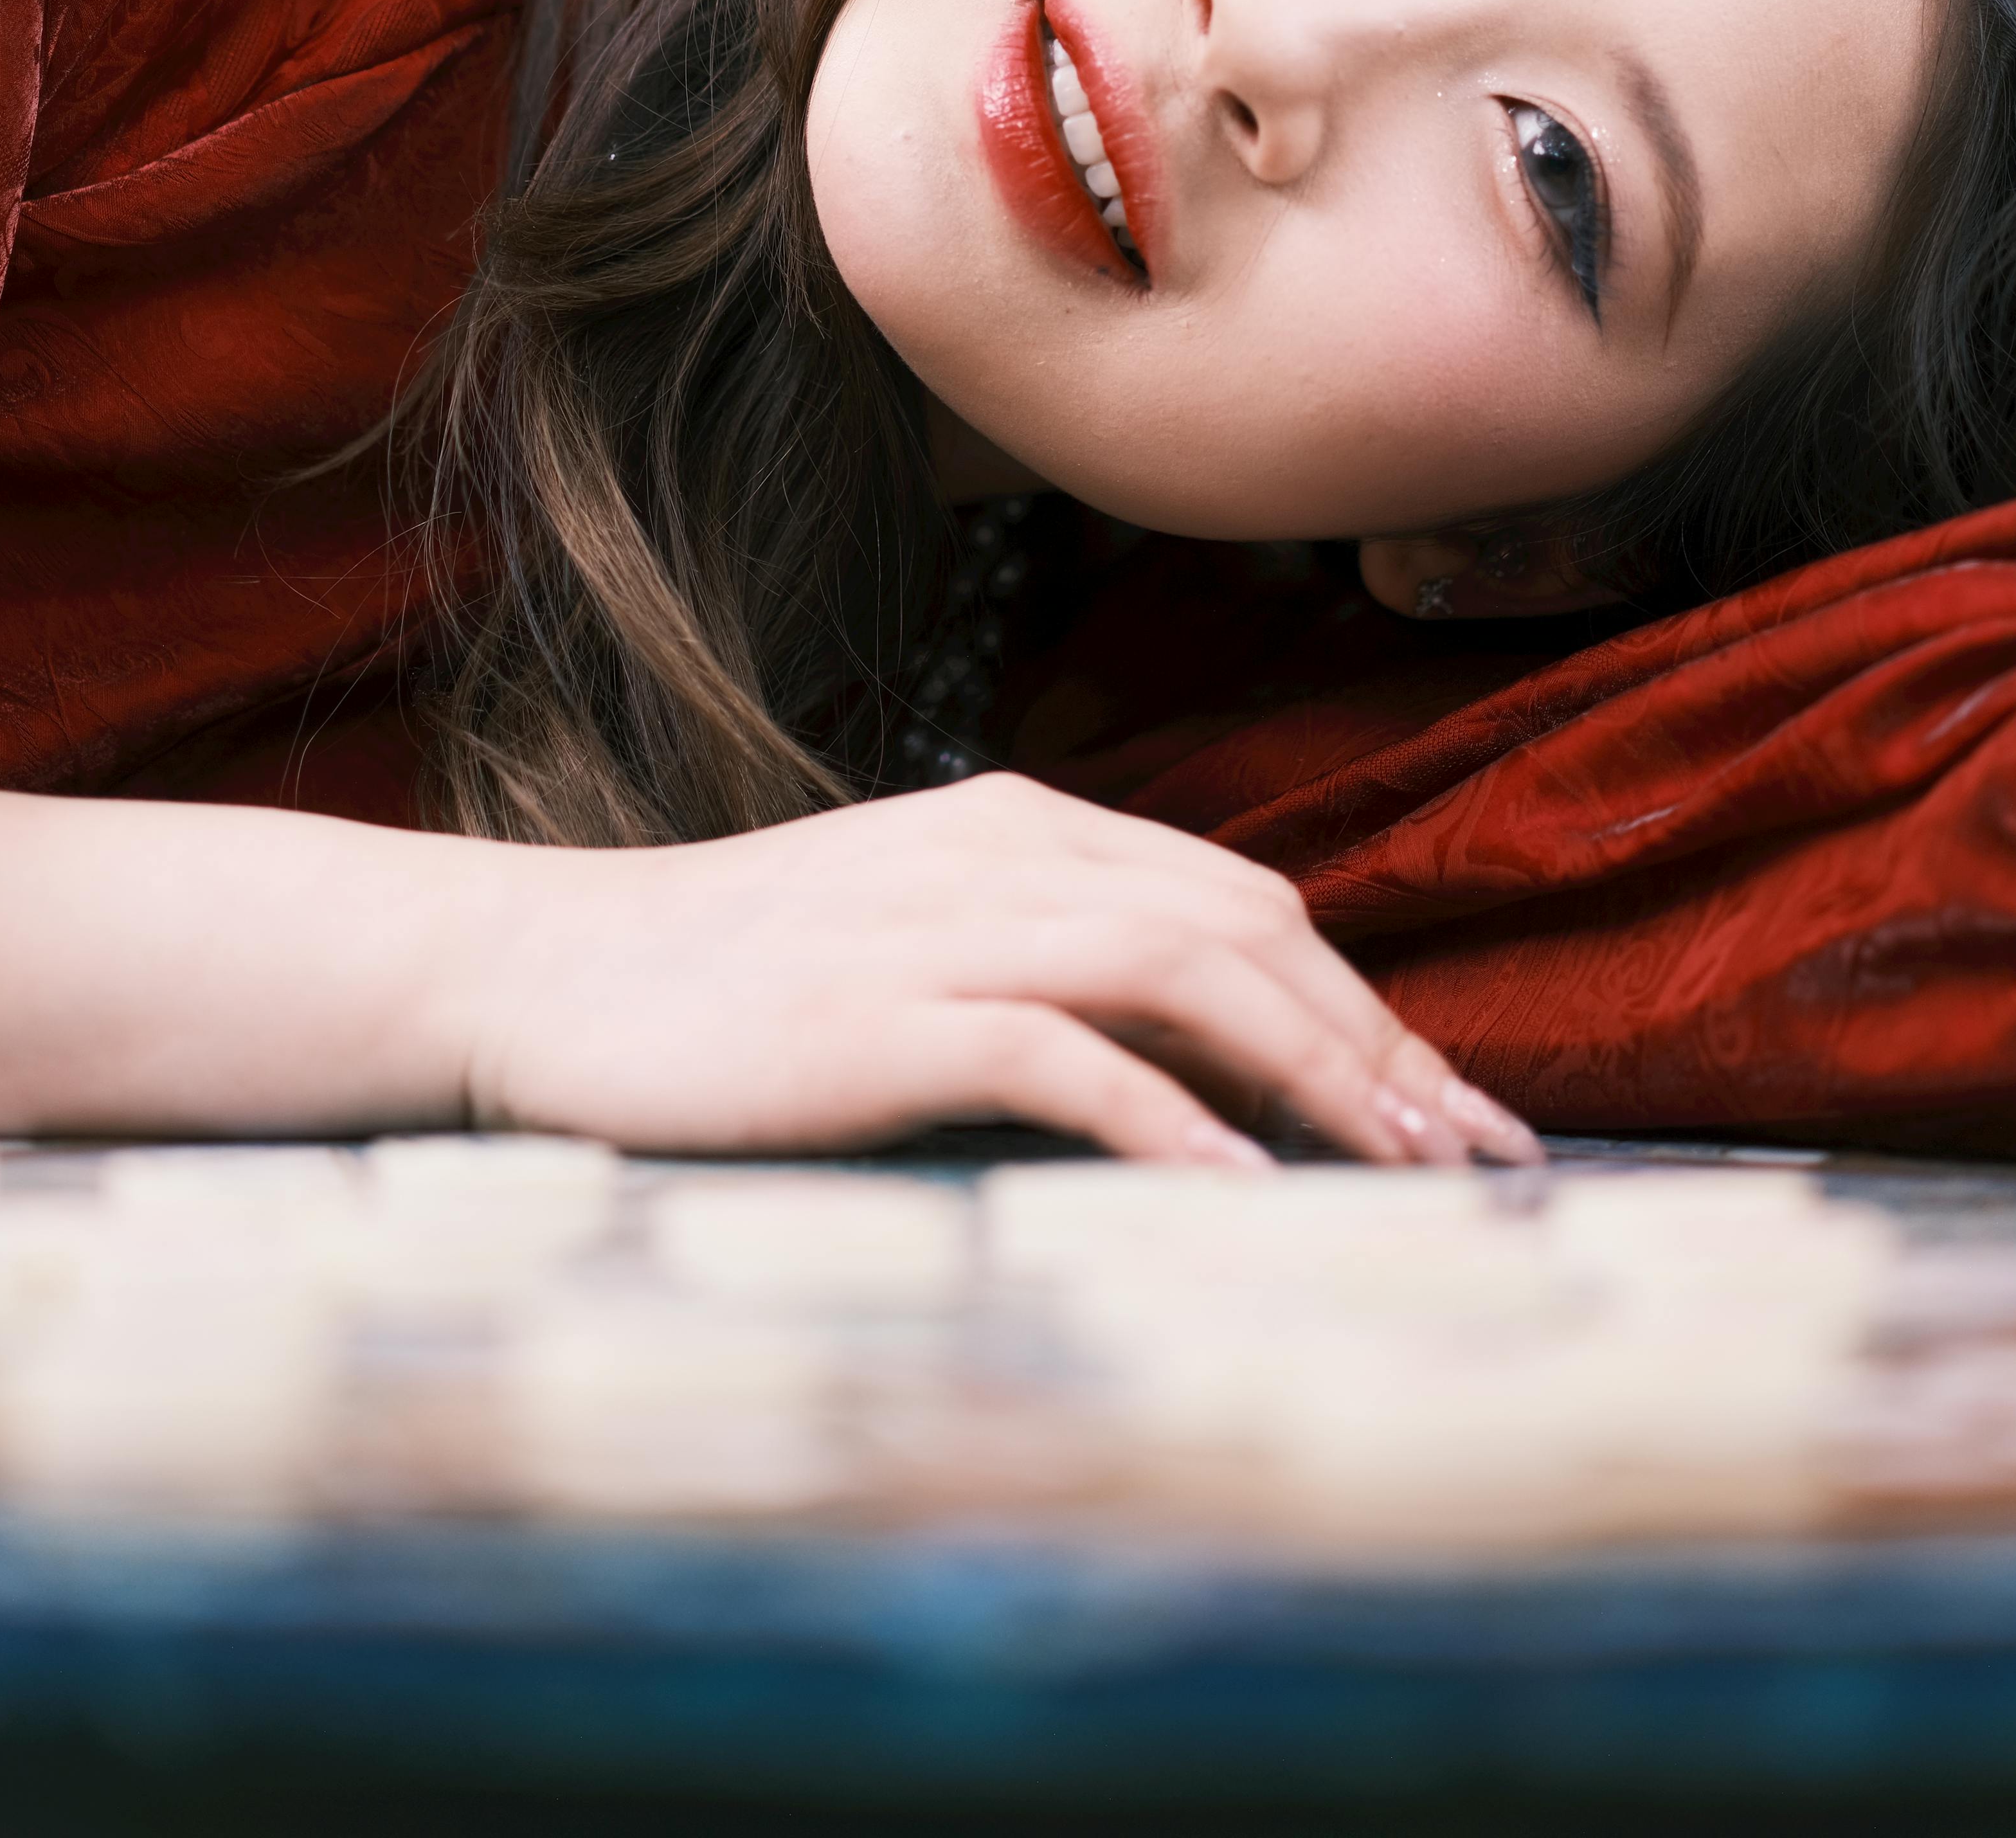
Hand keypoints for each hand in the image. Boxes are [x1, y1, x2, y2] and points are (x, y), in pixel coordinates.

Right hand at [450, 771, 1539, 1169]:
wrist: (538, 973)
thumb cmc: (724, 985)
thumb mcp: (906, 938)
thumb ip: (1039, 966)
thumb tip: (1198, 1071)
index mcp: (1016, 827)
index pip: (1242, 899)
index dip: (1361, 1002)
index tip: (1450, 1111)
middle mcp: (998, 856)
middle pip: (1247, 928)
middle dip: (1380, 1044)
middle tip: (1476, 1158)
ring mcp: (936, 926)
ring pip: (1185, 970)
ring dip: (1314, 1073)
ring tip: (1400, 1172)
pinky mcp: (876, 1013)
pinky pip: (1061, 1053)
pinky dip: (1164, 1118)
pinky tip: (1238, 1188)